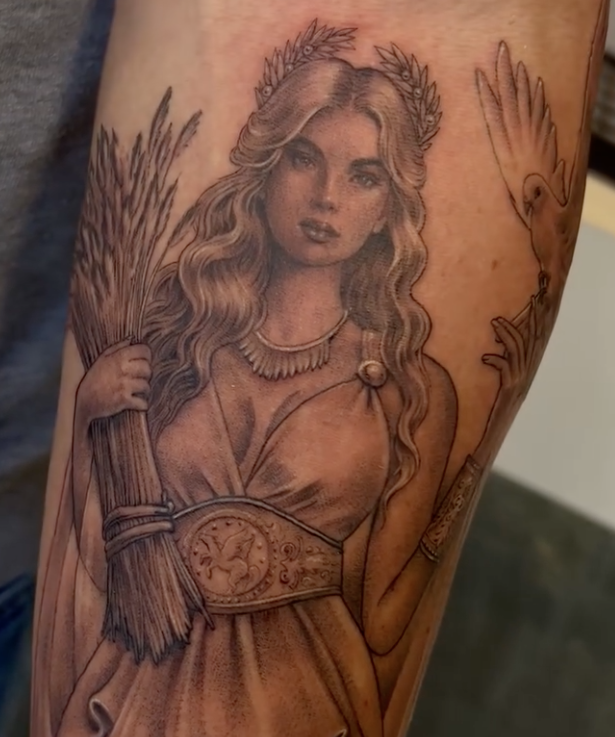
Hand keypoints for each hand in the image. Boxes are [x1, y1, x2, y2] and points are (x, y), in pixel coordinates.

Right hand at [76, 339, 151, 425]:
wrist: (83, 402)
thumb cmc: (93, 379)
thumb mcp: (101, 359)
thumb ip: (118, 347)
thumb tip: (132, 338)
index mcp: (118, 357)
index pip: (143, 350)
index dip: (147, 355)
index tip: (145, 360)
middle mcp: (123, 370)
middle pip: (147, 368)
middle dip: (145, 374)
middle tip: (139, 377)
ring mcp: (124, 386)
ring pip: (146, 386)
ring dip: (144, 389)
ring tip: (137, 390)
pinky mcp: (124, 401)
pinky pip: (143, 403)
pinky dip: (142, 405)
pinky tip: (138, 403)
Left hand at [480, 297, 540, 445]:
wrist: (486, 431)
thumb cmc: (488, 403)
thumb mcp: (497, 379)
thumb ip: (500, 363)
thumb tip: (491, 347)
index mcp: (523, 368)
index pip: (533, 339)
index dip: (535, 320)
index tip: (533, 302)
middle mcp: (524, 372)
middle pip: (530, 341)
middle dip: (528, 320)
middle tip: (525, 301)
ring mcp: (517, 381)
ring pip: (518, 352)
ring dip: (507, 335)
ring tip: (495, 322)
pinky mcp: (508, 390)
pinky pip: (506, 370)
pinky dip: (496, 362)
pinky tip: (486, 358)